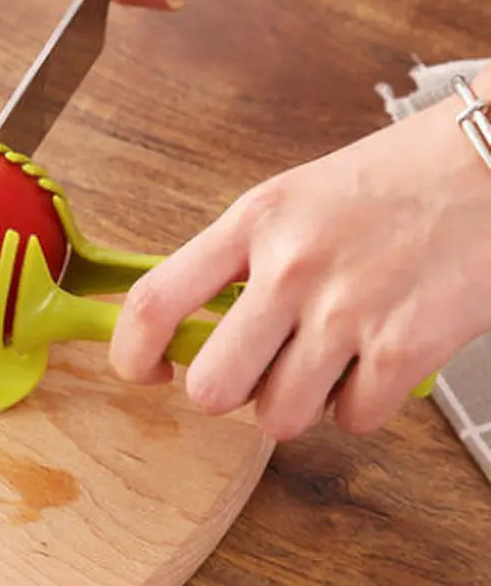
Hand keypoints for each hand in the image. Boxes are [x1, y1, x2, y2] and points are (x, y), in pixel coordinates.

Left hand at [109, 70, 490, 438]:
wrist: (490, 164)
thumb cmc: (390, 182)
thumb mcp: (292, 201)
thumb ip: (239, 261)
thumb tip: (200, 327)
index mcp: (253, 223)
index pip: (155, 301)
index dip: (130, 353)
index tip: (145, 370)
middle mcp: (290, 268)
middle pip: (211, 387)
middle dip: (229, 393)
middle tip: (255, 371)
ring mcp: (347, 310)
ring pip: (278, 418)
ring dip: (297, 403)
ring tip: (326, 362)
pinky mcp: (406, 347)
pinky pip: (352, 421)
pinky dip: (360, 406)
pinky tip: (375, 363)